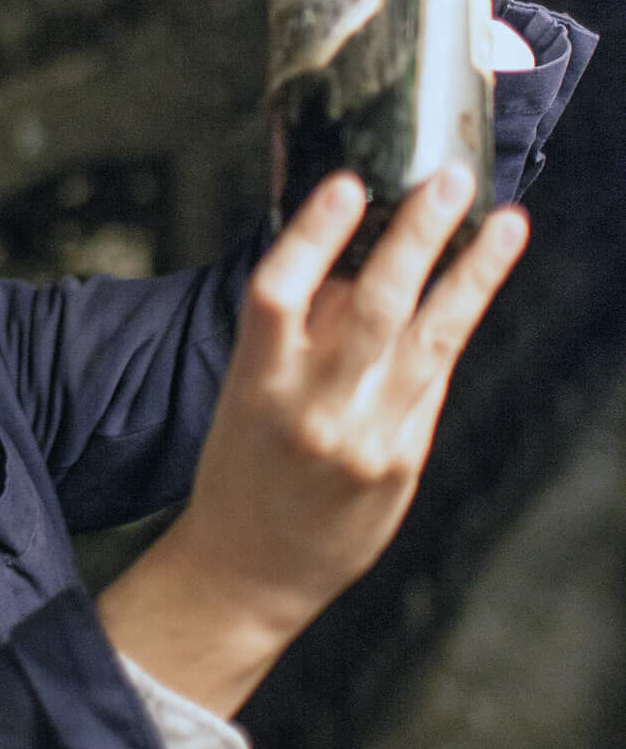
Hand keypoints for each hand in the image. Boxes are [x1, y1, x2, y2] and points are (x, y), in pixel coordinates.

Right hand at [98, 169, 527, 714]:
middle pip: (373, 305)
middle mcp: (313, 407)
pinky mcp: (404, 459)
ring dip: (472, 273)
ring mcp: (366, 437)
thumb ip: (301, 333)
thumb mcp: (248, 392)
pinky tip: (478, 283)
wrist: (250, 568)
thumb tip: (357, 259)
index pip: (280, 292)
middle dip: (417, 235)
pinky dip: (456, 324)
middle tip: (450, 180)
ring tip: (505, 223)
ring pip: (431, 339)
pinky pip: (436, 379)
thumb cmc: (243, 467)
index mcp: (257, 381)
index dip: (314, 234)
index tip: (346, 183)